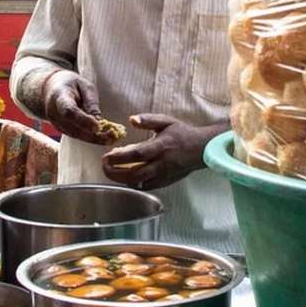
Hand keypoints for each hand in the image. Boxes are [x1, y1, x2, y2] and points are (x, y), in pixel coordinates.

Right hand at [30, 69, 109, 144]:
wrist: (51, 88)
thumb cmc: (71, 84)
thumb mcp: (84, 85)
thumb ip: (91, 101)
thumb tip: (98, 120)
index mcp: (59, 96)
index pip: (69, 111)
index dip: (83, 120)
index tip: (98, 127)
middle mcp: (54, 112)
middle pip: (73, 128)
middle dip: (93, 135)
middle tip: (111, 137)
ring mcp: (55, 122)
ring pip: (75, 135)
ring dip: (93, 139)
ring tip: (111, 139)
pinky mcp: (60, 129)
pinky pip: (75, 135)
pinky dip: (89, 138)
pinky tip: (102, 138)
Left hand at [102, 115, 222, 189]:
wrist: (202, 149)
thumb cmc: (183, 134)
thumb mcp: (166, 121)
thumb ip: (148, 119)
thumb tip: (131, 119)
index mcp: (160, 146)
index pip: (137, 154)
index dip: (120, 157)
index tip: (107, 155)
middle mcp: (161, 163)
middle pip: (134, 173)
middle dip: (115, 172)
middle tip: (104, 166)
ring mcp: (163, 175)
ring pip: (138, 182)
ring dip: (121, 179)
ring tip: (111, 171)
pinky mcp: (165, 182)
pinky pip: (146, 186)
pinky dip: (134, 183)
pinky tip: (127, 177)